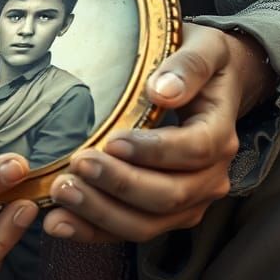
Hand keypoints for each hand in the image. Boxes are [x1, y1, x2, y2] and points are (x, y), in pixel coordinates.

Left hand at [42, 23, 276, 243]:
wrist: (213, 84)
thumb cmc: (203, 62)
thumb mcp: (204, 49)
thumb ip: (187, 66)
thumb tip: (162, 89)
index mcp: (219, 133)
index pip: (192, 150)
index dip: (152, 151)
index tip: (111, 141)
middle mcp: (211, 176)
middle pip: (169, 195)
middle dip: (119, 185)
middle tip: (78, 165)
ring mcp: (190, 200)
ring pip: (148, 223)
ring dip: (102, 213)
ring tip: (62, 192)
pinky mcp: (165, 213)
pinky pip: (130, 229)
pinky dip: (94, 231)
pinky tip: (59, 222)